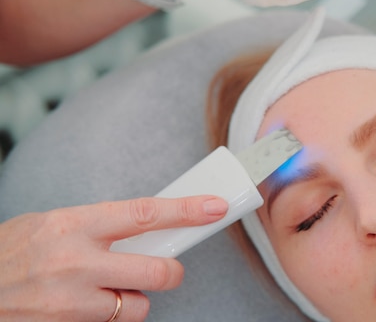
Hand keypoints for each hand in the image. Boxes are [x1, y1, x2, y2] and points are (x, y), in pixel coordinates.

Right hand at [0, 196, 227, 320]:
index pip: (144, 214)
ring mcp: (70, 300)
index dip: (186, 211)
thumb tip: (145, 226)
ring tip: (106, 288)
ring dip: (133, 299)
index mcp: (74, 224)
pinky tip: (85, 304)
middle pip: (156, 271)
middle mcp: (75, 262)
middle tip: (168, 268)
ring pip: (137, 306)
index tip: (214, 207)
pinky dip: (109, 315)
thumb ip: (98, 226)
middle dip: (172, 272)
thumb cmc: (11, 252)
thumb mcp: (52, 224)